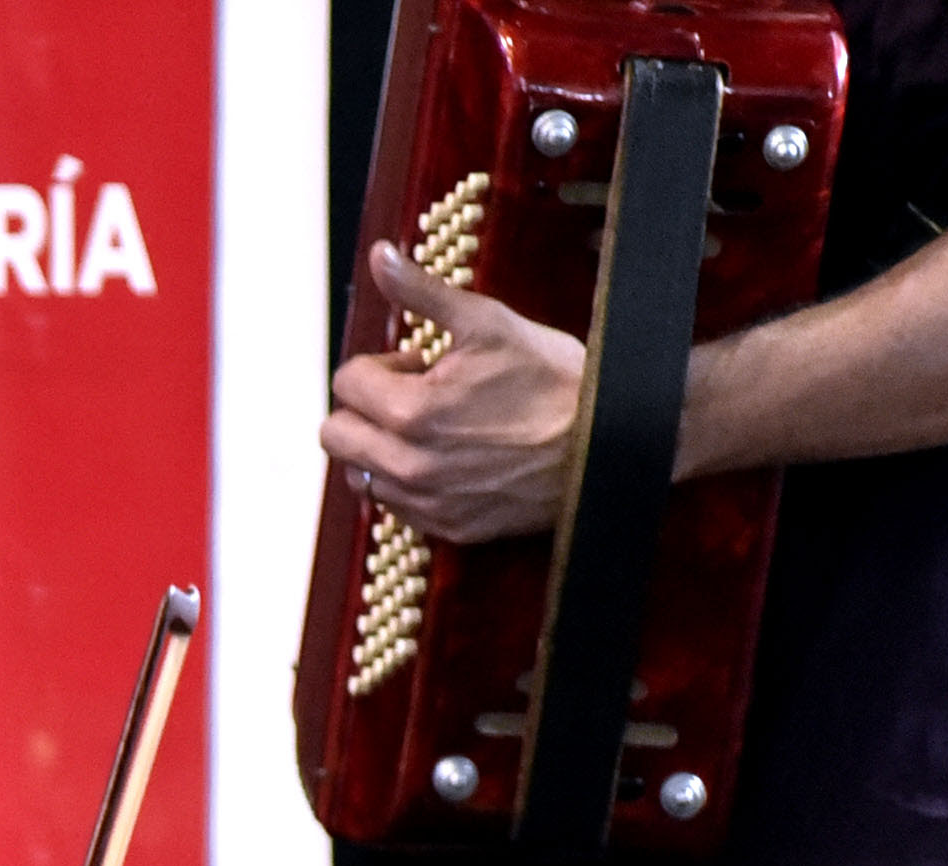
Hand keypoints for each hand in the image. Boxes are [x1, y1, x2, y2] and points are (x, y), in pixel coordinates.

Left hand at [320, 242, 586, 544]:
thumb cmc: (554, 379)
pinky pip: (398, 507)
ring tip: (432, 427)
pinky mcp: (448, 527)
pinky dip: (410, 482)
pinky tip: (451, 458)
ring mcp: (427, 503)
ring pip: (361, 474)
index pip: (346, 383)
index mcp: (411, 412)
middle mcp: (409, 466)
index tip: (416, 362)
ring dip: (382, 447)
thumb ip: (421, 292)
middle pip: (336, 435)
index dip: (380, 365)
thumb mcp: (486, 322)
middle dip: (366, 407)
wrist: (611, 437)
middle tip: (414, 392)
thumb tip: (380, 256)